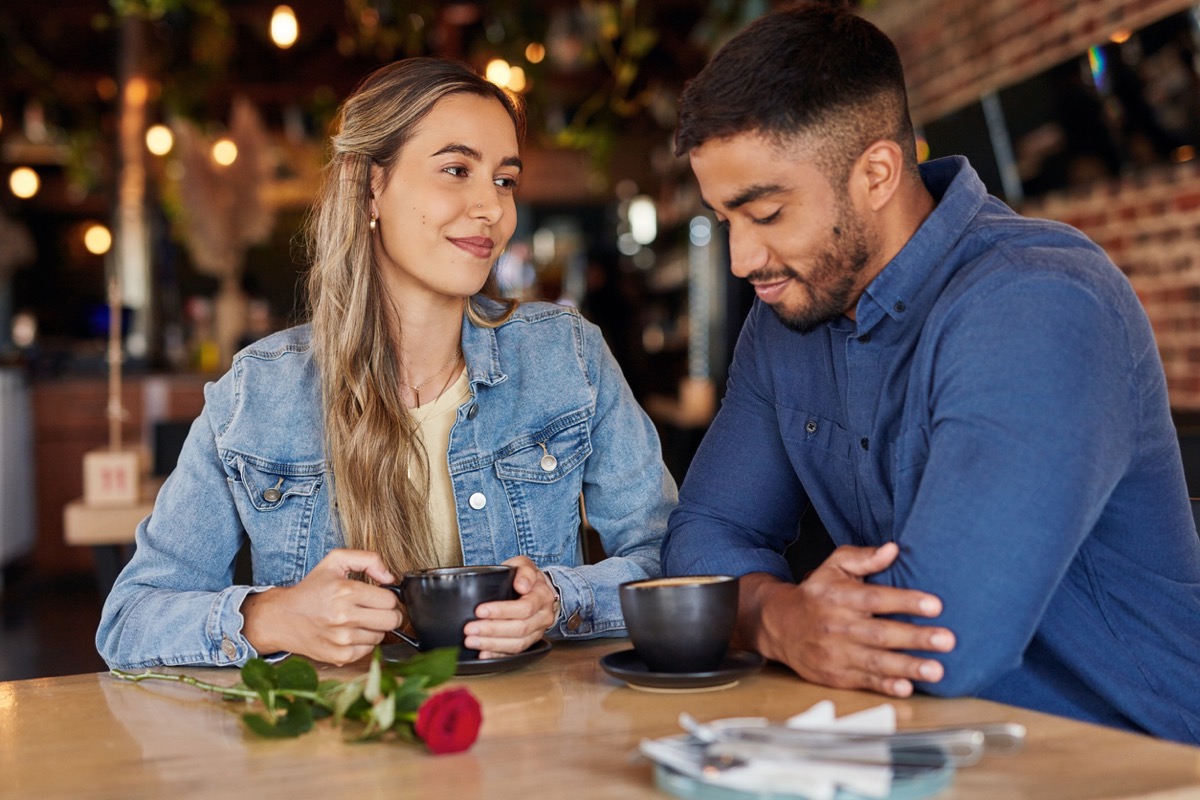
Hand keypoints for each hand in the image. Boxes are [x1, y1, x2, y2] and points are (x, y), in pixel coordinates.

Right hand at [240, 548, 402, 665]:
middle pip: (392, 620)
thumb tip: (390, 578)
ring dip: (374, 628)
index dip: (387, 596)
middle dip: (388, 613)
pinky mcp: (340, 656)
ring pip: (382, 635)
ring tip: (356, 619)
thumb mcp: (335, 561)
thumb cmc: (311, 589)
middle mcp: (344, 616)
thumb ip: (368, 559)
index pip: (390, 599)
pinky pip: (369, 650)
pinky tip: (349, 633)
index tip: (377, 596)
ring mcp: (342, 639)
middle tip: (374, 609)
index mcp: (345, 591)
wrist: (282, 618)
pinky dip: (363, 642)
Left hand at [463, 556, 558, 658]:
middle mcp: (544, 617)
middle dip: (492, 630)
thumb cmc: (525, 577)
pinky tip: (483, 654)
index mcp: (543, 596)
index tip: (480, 610)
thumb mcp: (524, 565)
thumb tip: (522, 585)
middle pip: (520, 628)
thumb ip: (524, 571)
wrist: (537, 589)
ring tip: (471, 641)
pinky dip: (498, 655)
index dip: (502, 611)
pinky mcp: (530, 642)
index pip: (525, 608)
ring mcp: (538, 632)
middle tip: (470, 629)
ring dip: (492, 644)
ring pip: (517, 644)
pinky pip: (515, 653)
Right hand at [739, 542, 954, 697]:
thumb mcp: (833, 567)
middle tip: (947, 639)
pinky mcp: (836, 675)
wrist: (779, 625)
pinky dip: (885, 686)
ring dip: (908, 666)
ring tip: (936, 670)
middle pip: (881, 633)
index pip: (876, 599)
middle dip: (915, 638)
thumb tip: (893, 549)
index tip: (935, 605)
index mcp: (840, 597)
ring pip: (876, 661)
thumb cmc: (816, 594)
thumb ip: (863, 558)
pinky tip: (907, 688)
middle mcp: (838, 625)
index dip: (906, 601)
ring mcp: (837, 653)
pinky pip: (865, 681)